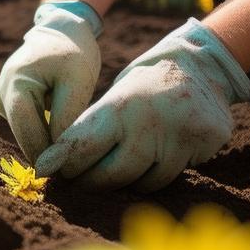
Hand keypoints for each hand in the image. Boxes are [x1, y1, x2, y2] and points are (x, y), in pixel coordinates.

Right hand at [0, 1, 102, 162]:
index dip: (44, 154)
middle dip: (43, 153)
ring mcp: (0, 95)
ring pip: (22, 131)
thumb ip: (65, 117)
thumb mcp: (77, 83)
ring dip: (42, 142)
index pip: (26, 129)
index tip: (65, 174)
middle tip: (68, 173)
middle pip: (21, 133)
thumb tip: (58, 153)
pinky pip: (23, 124)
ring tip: (68, 150)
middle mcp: (0, 90)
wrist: (61, 31)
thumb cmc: (73, 52)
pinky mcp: (6, 100)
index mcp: (15, 82)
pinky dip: (39, 131)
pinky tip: (58, 133)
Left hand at [35, 18, 249, 191]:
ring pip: (139, 182)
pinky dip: (149, 179)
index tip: (47, 169)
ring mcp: (179, 137)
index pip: (83, 144)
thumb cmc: (145, 83)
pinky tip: (141, 168)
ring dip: (120, 183)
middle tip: (75, 180)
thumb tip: (60, 161)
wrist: (200, 66)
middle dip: (88, 180)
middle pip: (110, 173)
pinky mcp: (202, 147)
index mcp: (120, 105)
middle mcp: (148, 123)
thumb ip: (94, 126)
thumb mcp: (116, 94)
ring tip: (107, 174)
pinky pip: (167, 179)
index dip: (64, 161)